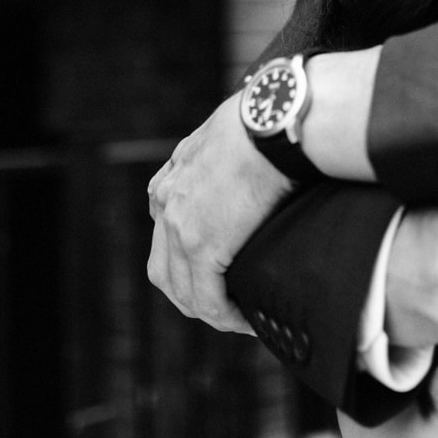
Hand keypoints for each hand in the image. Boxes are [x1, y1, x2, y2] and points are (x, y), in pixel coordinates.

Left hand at [146, 92, 294, 332]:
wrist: (273, 119)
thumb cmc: (266, 116)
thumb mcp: (230, 132)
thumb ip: (227, 154)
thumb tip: (255, 157)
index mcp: (172, 177)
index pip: (166, 231)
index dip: (189, 258)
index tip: (221, 270)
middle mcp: (166, 202)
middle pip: (164, 268)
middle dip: (191, 292)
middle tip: (227, 304)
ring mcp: (179, 226)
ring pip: (182, 291)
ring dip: (208, 311)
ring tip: (239, 320)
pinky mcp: (202, 246)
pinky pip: (208, 300)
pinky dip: (226, 317)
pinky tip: (248, 321)